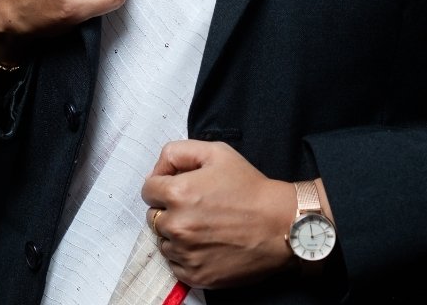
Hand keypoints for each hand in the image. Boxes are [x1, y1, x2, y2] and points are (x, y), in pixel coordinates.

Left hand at [141, 139, 294, 289]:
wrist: (278, 225)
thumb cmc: (249, 187)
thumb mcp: (216, 152)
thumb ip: (178, 152)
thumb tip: (158, 169)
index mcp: (178, 193)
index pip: (148, 189)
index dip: (163, 184)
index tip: (179, 186)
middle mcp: (177, 225)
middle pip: (153, 216)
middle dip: (169, 208)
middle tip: (195, 205)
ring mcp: (185, 253)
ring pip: (164, 240)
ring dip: (176, 233)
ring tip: (204, 225)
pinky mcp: (195, 275)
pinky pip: (175, 263)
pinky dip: (185, 254)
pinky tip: (207, 242)